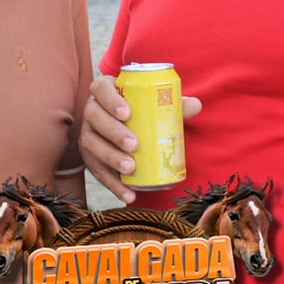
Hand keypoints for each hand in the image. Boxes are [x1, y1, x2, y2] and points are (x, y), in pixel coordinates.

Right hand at [79, 75, 201, 204]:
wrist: (129, 128)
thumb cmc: (144, 111)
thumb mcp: (156, 104)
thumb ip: (174, 104)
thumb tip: (195, 105)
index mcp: (105, 91)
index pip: (100, 88)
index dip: (110, 100)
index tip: (127, 113)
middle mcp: (92, 111)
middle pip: (94, 117)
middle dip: (113, 132)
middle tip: (134, 145)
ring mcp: (88, 134)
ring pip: (91, 144)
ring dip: (110, 158)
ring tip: (131, 169)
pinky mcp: (90, 157)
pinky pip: (96, 171)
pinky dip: (112, 185)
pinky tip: (128, 194)